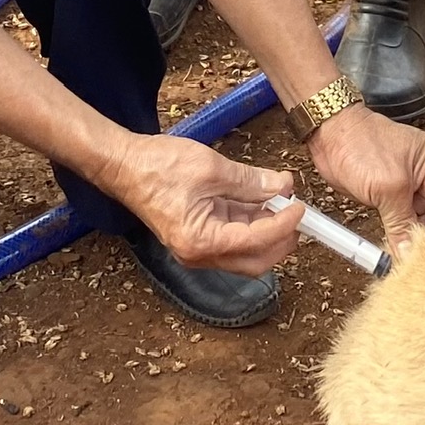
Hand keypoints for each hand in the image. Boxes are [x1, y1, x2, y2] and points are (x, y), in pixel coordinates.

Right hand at [104, 132, 303, 273]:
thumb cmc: (158, 166)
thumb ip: (250, 182)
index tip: (300, 206)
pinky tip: (263, 200)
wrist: (123, 165)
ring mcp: (197, 248)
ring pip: (245, 250)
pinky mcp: (197, 236)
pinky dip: (251, 222)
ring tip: (283, 200)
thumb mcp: (211, 168)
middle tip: (299, 213)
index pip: (255, 241)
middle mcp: (199, 254)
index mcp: (201, 242)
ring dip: (267, 229)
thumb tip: (282, 188)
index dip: (283, 224)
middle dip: (281, 238)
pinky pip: (232, 236)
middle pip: (253, 259)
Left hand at [305, 102, 424, 251]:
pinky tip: (393, 248)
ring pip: (423, 222)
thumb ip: (401, 223)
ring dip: (413, 240)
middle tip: (414, 260)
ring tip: (401, 257)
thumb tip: (409, 255)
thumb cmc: (360, 144)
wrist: (331, 133)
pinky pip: (406, 220)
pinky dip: (400, 235)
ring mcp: (414, 185)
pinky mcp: (397, 194)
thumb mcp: (386, 187)